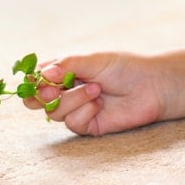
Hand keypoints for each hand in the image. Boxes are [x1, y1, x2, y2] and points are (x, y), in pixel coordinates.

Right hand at [23, 52, 163, 135]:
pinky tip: (100, 104)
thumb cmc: (124, 68)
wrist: (151, 86)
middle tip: (54, 89)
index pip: (37, 77)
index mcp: (65, 71)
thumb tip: (42, 75)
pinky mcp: (88, 125)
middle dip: (41, 95)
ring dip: (73, 99)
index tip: (38, 79)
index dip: (33, 80)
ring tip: (96, 89)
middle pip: (36, 100)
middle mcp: (67, 90)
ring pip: (54, 112)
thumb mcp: (93, 60)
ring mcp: (76, 108)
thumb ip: (66, 66)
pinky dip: (84, 112)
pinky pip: (72, 123)